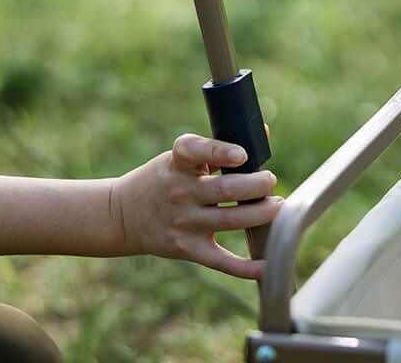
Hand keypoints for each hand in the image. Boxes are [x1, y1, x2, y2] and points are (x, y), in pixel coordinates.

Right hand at [111, 134, 281, 278]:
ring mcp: (184, 223)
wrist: (122, 215)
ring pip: (230, 220)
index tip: (242, 154)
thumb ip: (216, 149)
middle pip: (225, 190)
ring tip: (278, 205)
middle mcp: (180, 192)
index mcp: (177, 163)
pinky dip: (246, 266)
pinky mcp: (188, 249)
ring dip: (261, 214)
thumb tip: (261, 134)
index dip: (220, 152)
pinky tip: (267, 264)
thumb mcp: (179, 157)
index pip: (194, 151)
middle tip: (270, 180)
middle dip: (257, 185)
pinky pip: (221, 261)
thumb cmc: (164, 178)